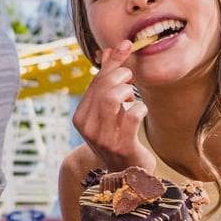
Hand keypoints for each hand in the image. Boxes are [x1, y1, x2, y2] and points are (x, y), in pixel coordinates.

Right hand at [71, 46, 154, 172]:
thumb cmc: (118, 136)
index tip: (126, 47)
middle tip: (132, 78)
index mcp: (80, 117)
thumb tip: (108, 51)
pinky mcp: (122, 146)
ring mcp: (104, 138)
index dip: (112, 62)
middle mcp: (88, 128)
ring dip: (128, 91)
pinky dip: (140, 107)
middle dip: (122, 75)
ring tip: (132, 95)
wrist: (126, 173)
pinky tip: (140, 111)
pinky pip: (133, 115)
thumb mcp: (108, 109)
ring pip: (112, 98)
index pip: (95, 82)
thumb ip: (107, 80)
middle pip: (103, 88)